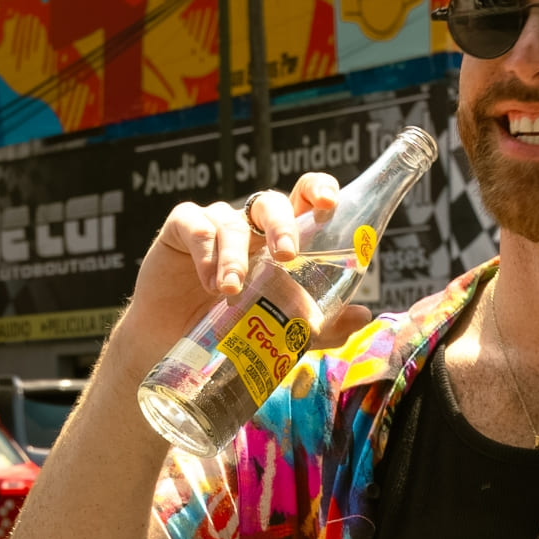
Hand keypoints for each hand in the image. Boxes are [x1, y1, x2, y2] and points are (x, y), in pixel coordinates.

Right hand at [107, 173, 372, 379]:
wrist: (175, 348)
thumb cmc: (232, 329)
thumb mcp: (282, 331)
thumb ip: (321, 325)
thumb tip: (362, 314)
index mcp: (279, 238)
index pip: (303, 198)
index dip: (318, 190)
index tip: (330, 204)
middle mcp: (250, 225)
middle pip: (270, 203)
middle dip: (282, 224)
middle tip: (287, 256)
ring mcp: (214, 224)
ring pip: (231, 221)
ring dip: (235, 256)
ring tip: (230, 291)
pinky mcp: (179, 231)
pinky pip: (195, 227)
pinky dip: (206, 254)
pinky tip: (211, 284)